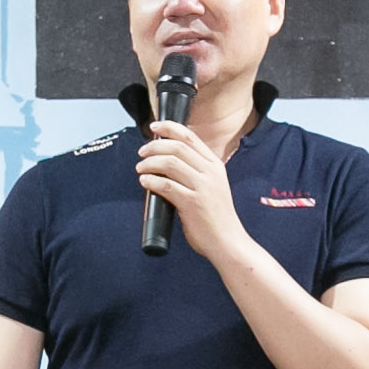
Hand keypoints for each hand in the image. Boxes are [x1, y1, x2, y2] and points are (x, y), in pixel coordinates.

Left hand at [136, 120, 242, 259]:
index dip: (169, 128)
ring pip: (170, 163)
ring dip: (150, 163)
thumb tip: (167, 161)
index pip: (190, 137)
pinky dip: (152, 181)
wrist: (228, 241)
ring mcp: (202, 187)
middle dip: (155, 146)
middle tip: (142, 153)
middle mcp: (210, 172)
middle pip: (177, 147)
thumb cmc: (216, 217)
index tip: (154, 127)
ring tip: (140, 168)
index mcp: (215, 165)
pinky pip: (167, 186)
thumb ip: (196, 172)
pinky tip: (145, 181)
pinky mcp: (192, 203)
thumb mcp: (212, 186)